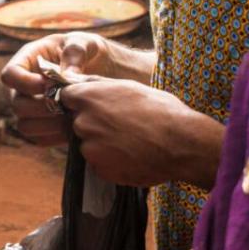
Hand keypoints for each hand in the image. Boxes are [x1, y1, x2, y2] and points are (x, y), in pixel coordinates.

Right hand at [0, 32, 111, 145]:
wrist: (101, 68)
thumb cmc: (87, 49)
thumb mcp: (83, 41)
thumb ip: (75, 52)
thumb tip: (68, 75)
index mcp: (26, 61)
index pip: (9, 75)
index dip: (25, 83)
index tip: (48, 84)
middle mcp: (24, 86)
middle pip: (17, 104)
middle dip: (41, 107)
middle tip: (66, 104)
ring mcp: (32, 107)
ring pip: (25, 125)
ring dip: (48, 125)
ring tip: (72, 117)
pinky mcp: (44, 124)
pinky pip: (40, 138)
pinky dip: (55, 137)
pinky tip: (75, 128)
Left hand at [59, 79, 220, 188]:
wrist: (182, 144)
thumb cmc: (161, 110)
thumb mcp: (129, 86)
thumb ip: (99, 84)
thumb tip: (80, 80)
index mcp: (88, 98)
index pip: (66, 97)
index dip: (80, 102)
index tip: (94, 106)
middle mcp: (82, 122)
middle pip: (77, 122)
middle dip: (92, 124)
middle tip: (120, 127)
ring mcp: (89, 148)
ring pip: (87, 144)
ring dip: (101, 144)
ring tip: (129, 143)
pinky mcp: (99, 169)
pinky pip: (99, 163)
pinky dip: (110, 162)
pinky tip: (131, 157)